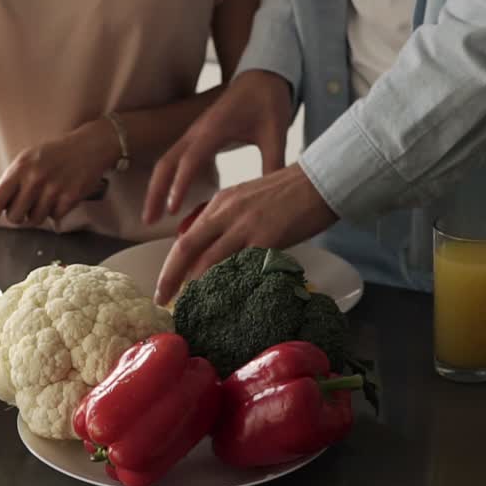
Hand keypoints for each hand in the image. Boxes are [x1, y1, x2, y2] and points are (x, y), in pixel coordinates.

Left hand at [0, 120, 119, 232]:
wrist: (88, 147)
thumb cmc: (55, 154)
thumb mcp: (28, 159)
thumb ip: (13, 180)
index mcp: (20, 167)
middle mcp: (35, 178)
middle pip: (15, 216)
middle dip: (18, 216)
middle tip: (26, 206)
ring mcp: (53, 189)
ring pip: (35, 220)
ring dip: (38, 214)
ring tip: (45, 198)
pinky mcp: (70, 198)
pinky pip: (54, 218)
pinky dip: (55, 212)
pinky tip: (59, 197)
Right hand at [144, 70, 292, 223]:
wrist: (262, 77)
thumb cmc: (268, 101)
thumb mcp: (276, 133)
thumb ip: (274, 164)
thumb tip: (273, 198)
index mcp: (214, 129)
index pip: (190, 160)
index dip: (180, 185)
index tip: (172, 209)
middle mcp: (197, 131)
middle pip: (166, 163)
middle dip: (155, 192)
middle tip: (148, 220)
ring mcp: (193, 134)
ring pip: (165, 162)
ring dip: (156, 188)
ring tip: (151, 217)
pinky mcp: (195, 138)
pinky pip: (174, 160)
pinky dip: (166, 180)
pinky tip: (168, 201)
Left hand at [155, 164, 336, 304]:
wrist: (322, 179)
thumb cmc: (291, 193)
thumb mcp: (249, 201)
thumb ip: (231, 223)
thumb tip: (220, 254)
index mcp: (220, 203)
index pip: (186, 237)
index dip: (172, 265)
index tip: (166, 285)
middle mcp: (226, 212)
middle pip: (187, 249)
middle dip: (171, 278)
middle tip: (163, 301)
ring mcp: (245, 224)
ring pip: (210, 261)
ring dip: (198, 287)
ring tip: (193, 307)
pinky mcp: (267, 237)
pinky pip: (242, 266)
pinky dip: (231, 285)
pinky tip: (228, 301)